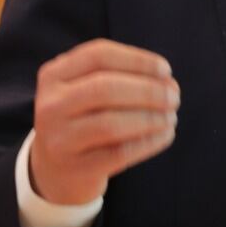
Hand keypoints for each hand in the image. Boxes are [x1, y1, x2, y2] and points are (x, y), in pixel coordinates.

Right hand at [29, 39, 178, 205]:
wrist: (56, 170)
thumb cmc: (84, 121)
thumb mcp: (87, 92)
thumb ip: (123, 79)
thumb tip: (169, 84)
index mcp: (54, 75)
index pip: (99, 55)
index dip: (138, 60)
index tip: (166, 70)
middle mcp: (51, 104)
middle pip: (105, 88)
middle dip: (148, 91)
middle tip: (174, 98)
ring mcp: (60, 138)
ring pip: (111, 123)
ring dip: (151, 118)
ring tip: (171, 117)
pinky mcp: (77, 167)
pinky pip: (120, 152)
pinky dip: (149, 142)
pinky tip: (165, 135)